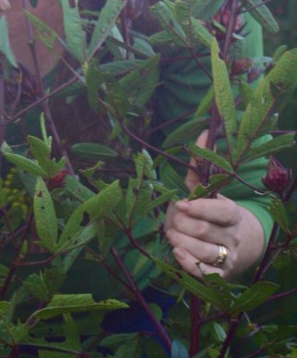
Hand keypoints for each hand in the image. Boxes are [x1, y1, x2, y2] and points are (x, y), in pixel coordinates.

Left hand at [165, 131, 264, 278]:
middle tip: (172, 219)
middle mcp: (232, 236)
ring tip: (171, 234)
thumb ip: (202, 164)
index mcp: (231, 212)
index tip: (180, 204)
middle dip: (181, 224)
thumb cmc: (213, 210)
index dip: (199, 208)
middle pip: (204, 231)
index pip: (221, 210)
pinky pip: (207, 275)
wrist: (237, 243)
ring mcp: (228, 257)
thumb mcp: (207, 188)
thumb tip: (203, 133)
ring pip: (204, 253)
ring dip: (181, 243)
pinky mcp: (221, 275)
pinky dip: (190, 266)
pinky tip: (177, 253)